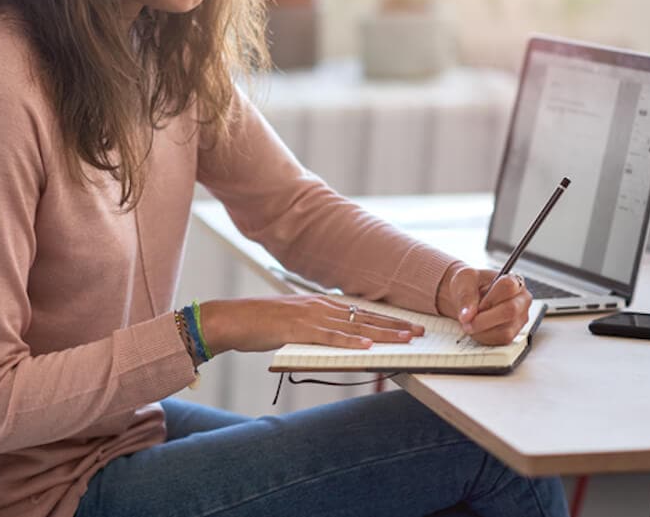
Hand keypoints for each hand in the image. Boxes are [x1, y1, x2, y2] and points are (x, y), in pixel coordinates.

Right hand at [199, 296, 425, 355]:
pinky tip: (366, 345)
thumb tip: (336, 338)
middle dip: (395, 324)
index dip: (387, 319)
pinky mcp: (297, 328)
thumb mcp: (294, 323)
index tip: (408, 325)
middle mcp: (320, 306)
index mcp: (320, 304)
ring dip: (382, 333)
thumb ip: (316, 328)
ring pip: (354, 325)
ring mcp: (310, 316)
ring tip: (405, 339)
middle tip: (419, 331)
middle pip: (365, 316)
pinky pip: (329, 336)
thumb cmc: (260, 323)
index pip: (362, 311)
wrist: (231, 319)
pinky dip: (349, 341)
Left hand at [436, 264, 532, 345]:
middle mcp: (521, 300)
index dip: (489, 298)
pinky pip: (501, 340)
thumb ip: (465, 294)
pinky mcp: (514, 334)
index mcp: (514, 280)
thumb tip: (467, 315)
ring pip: (505, 330)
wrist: (467, 297)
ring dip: (482, 330)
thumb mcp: (464, 280)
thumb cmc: (470, 285)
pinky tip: (477, 329)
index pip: (508, 286)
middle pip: (510, 311)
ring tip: (470, 322)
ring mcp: (520, 319)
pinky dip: (484, 337)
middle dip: (484, 319)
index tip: (474, 306)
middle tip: (467, 321)